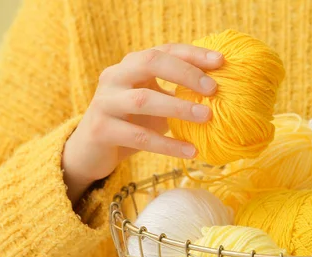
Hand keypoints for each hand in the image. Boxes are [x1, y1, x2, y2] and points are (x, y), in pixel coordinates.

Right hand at [62, 44, 223, 203]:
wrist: (90, 152)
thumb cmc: (131, 124)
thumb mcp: (155, 104)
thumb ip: (177, 95)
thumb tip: (221, 95)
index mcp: (131, 65)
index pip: (165, 50)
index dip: (193, 54)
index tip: (221, 61)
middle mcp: (115, 76)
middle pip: (151, 62)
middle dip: (186, 73)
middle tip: (214, 89)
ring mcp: (105, 102)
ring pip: (144, 99)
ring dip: (179, 107)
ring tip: (207, 117)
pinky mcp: (101, 129)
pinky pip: (139, 137)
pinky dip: (168, 145)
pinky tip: (191, 151)